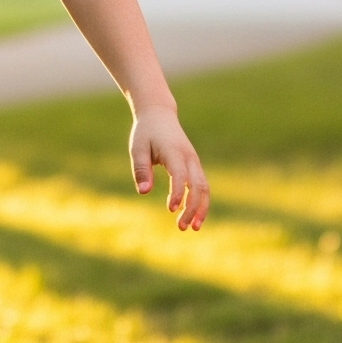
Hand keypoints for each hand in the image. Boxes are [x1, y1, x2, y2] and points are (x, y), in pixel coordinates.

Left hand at [129, 107, 209, 231]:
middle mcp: (188, 157)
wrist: (160, 114)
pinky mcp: (194, 165)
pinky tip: (193, 216)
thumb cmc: (145, 133)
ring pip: (204, 187)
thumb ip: (141, 169)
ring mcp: (194, 161)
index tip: (171, 210)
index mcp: (173, 152)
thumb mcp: (137, 148)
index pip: (179, 175)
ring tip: (192, 228)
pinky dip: (200, 202)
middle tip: (182, 227)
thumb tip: (143, 192)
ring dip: (200, 208)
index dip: (177, 193)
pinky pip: (202, 185)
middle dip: (192, 208)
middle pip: (197, 185)